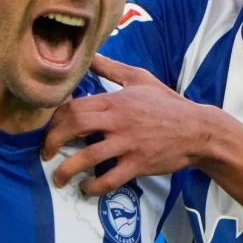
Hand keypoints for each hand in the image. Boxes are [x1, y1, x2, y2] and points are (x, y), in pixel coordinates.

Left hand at [43, 54, 220, 194]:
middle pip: (74, 126)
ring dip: (66, 169)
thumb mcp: (139, 78)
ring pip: (87, 156)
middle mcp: (118, 121)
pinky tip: (86, 188)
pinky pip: (110, 179)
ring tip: (57, 178)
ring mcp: (128, 144)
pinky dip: (93, 186)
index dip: (54, 118)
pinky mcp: (138, 164)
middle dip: (52, 141)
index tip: (48, 128)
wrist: (197, 130)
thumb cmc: (167, 103)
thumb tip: (89, 54)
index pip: (74, 105)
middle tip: (44, 152)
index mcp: (115, 100)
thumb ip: (110, 68)